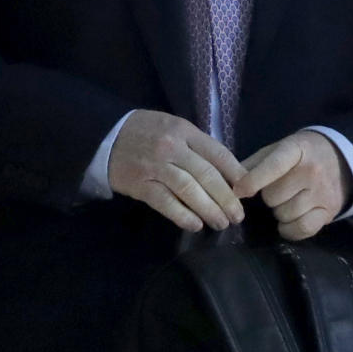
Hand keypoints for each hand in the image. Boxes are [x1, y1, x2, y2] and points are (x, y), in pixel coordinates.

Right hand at [108, 110, 245, 232]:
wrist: (104, 136)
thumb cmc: (145, 132)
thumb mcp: (173, 127)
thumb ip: (197, 145)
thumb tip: (227, 171)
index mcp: (184, 130)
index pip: (217, 153)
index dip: (236, 174)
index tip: (248, 190)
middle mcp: (172, 147)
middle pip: (207, 175)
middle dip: (226, 198)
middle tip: (238, 216)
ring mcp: (155, 166)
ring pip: (189, 190)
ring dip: (209, 209)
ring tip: (221, 223)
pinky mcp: (139, 184)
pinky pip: (165, 202)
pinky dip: (182, 215)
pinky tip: (195, 224)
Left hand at [233, 131, 350, 240]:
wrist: (339, 159)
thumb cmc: (299, 154)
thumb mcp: (277, 149)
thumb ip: (252, 163)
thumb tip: (226, 182)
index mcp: (296, 150)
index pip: (273, 166)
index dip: (253, 181)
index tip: (238, 191)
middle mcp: (312, 171)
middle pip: (274, 196)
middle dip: (269, 196)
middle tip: (277, 189)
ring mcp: (323, 192)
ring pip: (285, 214)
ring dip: (279, 212)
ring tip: (287, 200)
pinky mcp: (330, 212)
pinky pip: (302, 229)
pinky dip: (290, 229)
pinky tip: (289, 220)